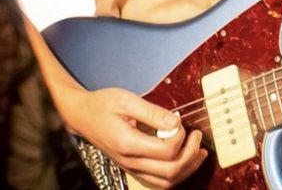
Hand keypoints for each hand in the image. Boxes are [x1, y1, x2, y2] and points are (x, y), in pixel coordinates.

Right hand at [67, 86, 206, 187]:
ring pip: (166, 182)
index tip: (182, 122)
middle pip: (170, 172)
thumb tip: (176, 122)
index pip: (166, 151)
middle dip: (190, 155)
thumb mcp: (127, 100)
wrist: (82, 116)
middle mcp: (130, 162)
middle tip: (197, 136)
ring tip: (199, 152)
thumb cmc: (102, 105)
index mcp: (128, 144)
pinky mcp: (133, 168)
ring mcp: (131, 168)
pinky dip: (176, 174)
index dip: (180, 138)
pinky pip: (159, 181)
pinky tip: (184, 160)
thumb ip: (153, 112)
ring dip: (187, 169)